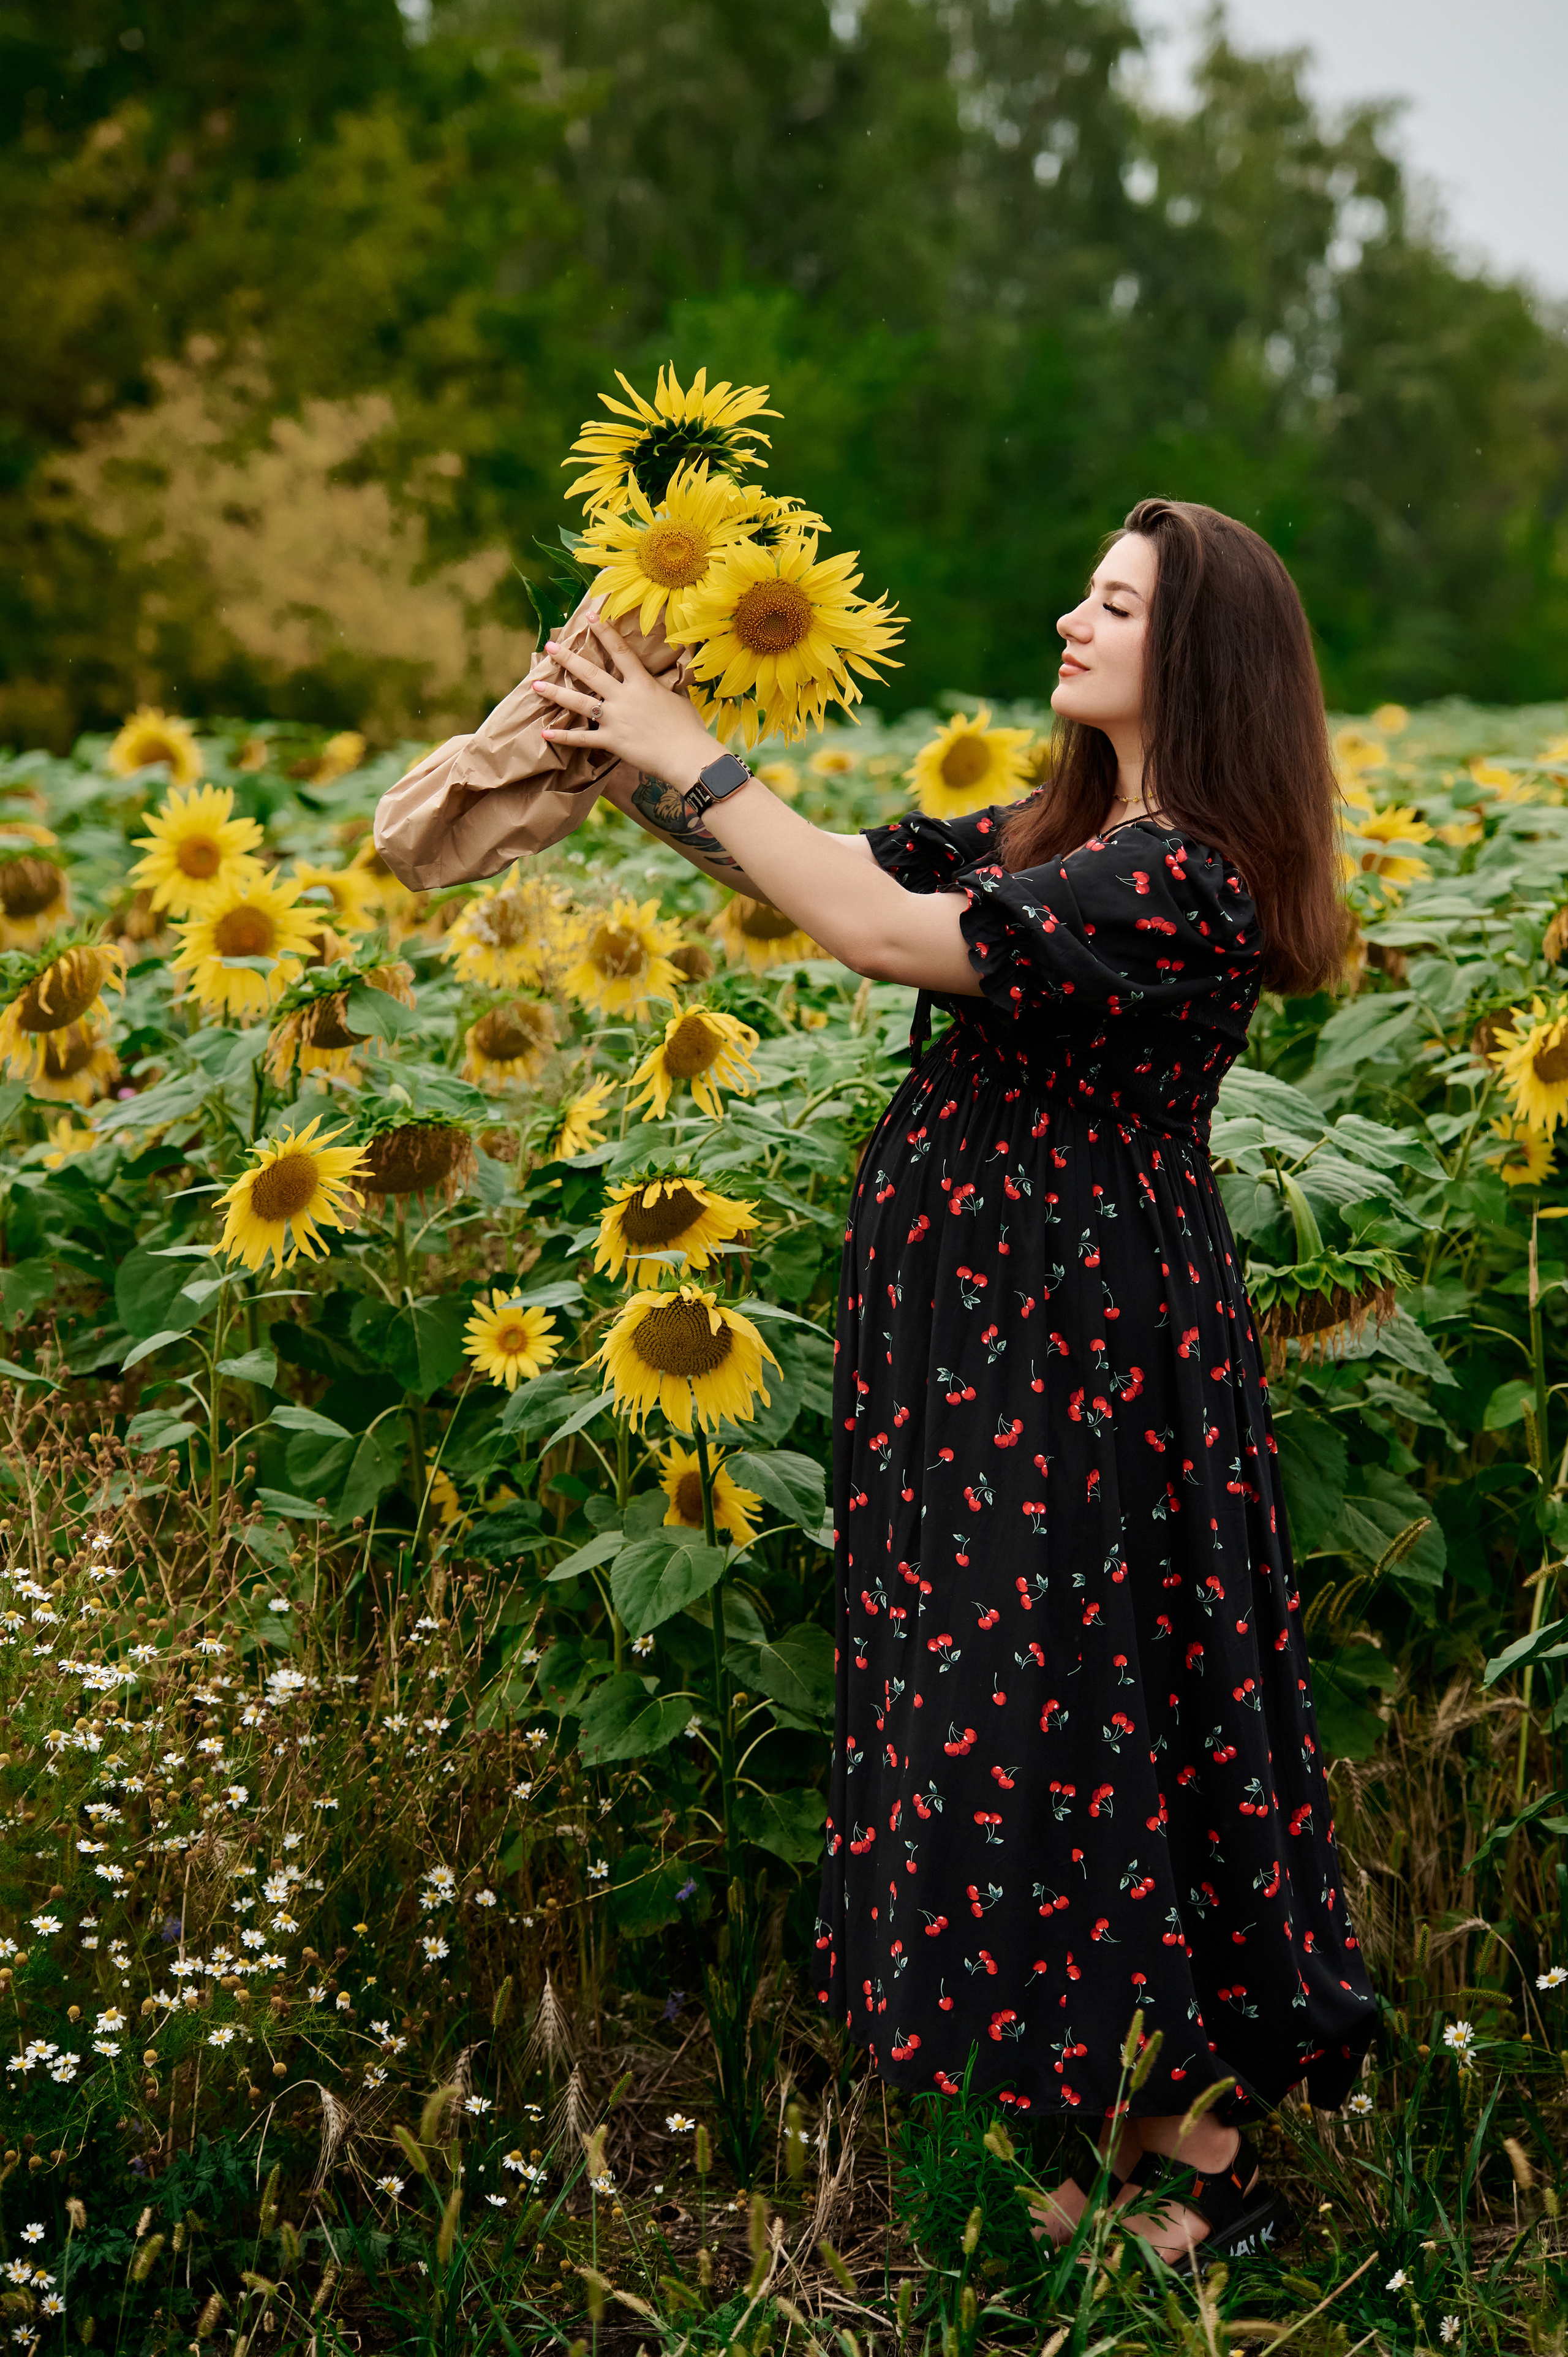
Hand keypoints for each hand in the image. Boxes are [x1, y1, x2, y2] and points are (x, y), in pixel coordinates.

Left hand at [534, 619, 720, 790]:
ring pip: (579, 703)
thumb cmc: (689, 728)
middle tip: (550, 647)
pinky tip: (545, 734)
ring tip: (535, 686)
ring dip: (556, 693)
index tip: (591, 617)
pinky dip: (563, 738)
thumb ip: (667, 686)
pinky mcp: (612, 742)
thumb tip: (671, 674)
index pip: (621, 651)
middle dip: (568, 658)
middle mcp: (624, 697)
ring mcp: (615, 719)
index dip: (605, 632)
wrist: (688, 756)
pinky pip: (582, 739)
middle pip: (591, 673)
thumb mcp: (680, 698)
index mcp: (642, 683)